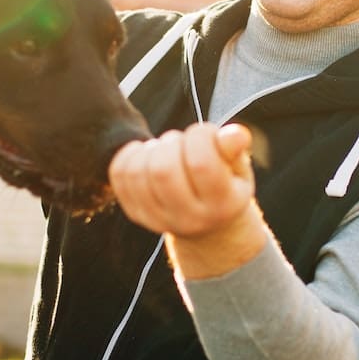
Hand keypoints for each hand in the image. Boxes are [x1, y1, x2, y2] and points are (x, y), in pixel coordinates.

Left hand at [109, 123, 267, 277]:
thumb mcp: (238, 169)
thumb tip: (235, 135)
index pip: (201, 164)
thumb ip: (234, 151)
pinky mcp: (136, 214)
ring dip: (151, 148)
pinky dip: (130, 154)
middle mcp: (189, 219)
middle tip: (183, 143)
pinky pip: (120, 176)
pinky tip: (147, 152)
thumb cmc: (225, 185)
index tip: (205, 133)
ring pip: (138, 173)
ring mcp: (159, 220)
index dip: (200, 135)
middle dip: (171, 143)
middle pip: (163, 170)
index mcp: (221, 205)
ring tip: (167, 148)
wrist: (208, 226)